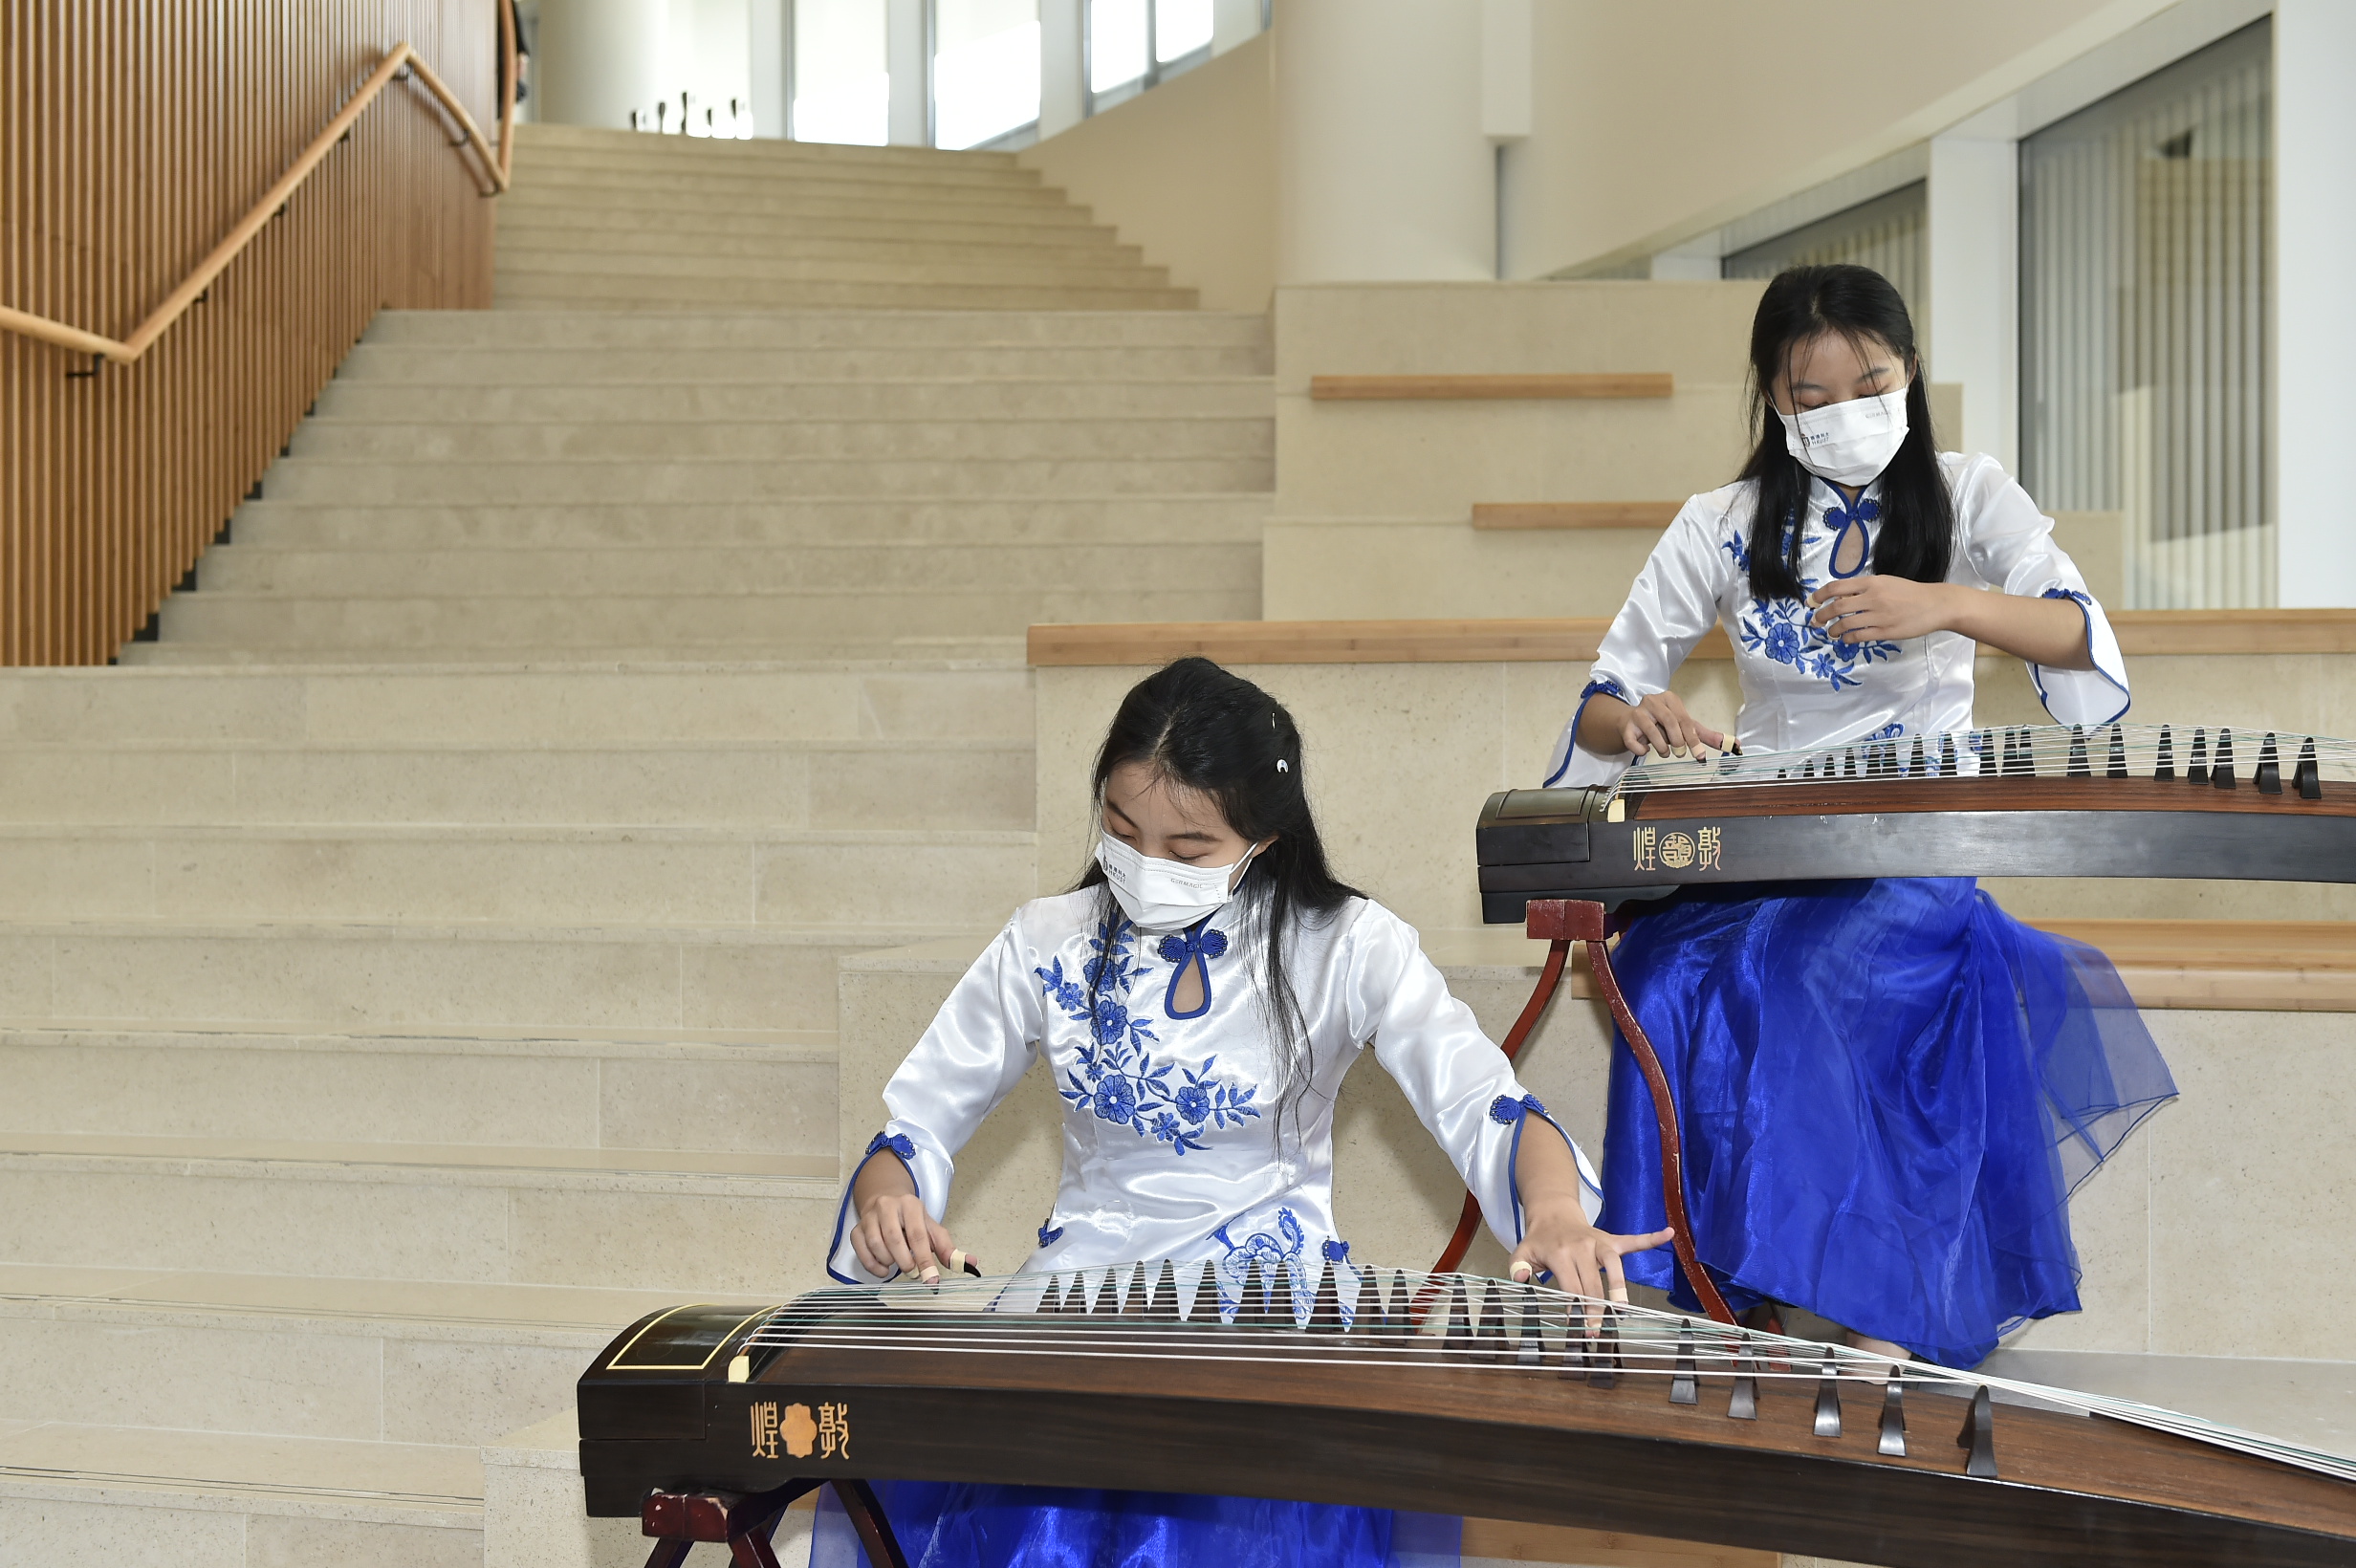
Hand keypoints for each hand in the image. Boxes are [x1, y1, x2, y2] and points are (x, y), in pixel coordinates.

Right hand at [850, 1192, 969, 1282]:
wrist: (885, 1200)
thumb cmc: (911, 1219)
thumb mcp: (931, 1228)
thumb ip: (948, 1247)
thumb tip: (971, 1263)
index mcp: (911, 1205)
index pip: (918, 1235)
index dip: (925, 1260)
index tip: (931, 1281)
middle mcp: (888, 1207)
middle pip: (894, 1239)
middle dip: (905, 1262)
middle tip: (912, 1273)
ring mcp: (869, 1217)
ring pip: (876, 1244)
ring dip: (888, 1262)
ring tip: (898, 1264)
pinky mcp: (856, 1228)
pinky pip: (860, 1250)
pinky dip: (872, 1265)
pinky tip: (883, 1269)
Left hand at [1509, 1197, 1673, 1313]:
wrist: (1553, 1214)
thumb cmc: (1539, 1240)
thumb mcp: (1521, 1251)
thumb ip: (1517, 1266)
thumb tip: (1518, 1280)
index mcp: (1560, 1254)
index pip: (1571, 1285)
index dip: (1575, 1306)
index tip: (1577, 1326)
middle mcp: (1582, 1247)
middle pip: (1593, 1282)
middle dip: (1595, 1309)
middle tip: (1596, 1330)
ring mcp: (1599, 1243)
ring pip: (1614, 1265)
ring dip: (1619, 1288)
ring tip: (1622, 1310)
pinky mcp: (1611, 1240)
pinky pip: (1633, 1240)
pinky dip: (1651, 1238)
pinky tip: (1668, 1233)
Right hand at [1583, 691, 1726, 760]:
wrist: (1630, 723)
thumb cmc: (1661, 724)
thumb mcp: (1684, 727)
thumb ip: (1706, 735)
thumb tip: (1734, 745)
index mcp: (1670, 699)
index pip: (1685, 719)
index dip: (1693, 739)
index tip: (1700, 756)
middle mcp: (1653, 701)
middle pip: (1670, 721)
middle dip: (1677, 741)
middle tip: (1680, 753)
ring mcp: (1637, 712)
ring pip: (1652, 731)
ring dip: (1661, 747)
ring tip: (1665, 753)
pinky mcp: (1625, 725)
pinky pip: (1633, 740)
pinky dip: (1641, 749)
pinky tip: (1645, 750)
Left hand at [1807, 575, 1962, 643]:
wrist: (1935, 605)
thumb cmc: (1909, 592)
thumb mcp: (1886, 583)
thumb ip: (1864, 589)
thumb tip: (1840, 598)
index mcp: (1872, 582)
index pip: (1837, 587)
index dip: (1819, 595)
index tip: (1811, 602)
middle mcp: (1873, 597)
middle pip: (1837, 607)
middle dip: (1821, 615)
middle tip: (1815, 622)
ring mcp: (1879, 616)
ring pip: (1845, 624)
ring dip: (1833, 630)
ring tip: (1831, 632)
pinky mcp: (1885, 632)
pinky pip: (1858, 636)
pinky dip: (1847, 639)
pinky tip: (1845, 639)